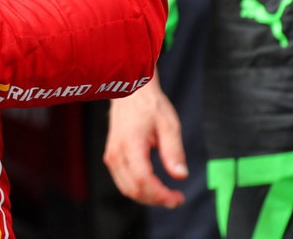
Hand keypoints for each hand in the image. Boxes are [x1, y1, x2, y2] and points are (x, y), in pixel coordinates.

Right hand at [103, 72, 188, 207]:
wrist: (130, 92)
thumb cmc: (150, 106)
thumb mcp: (169, 125)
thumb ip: (174, 151)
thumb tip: (181, 175)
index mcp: (130, 145)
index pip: (143, 180)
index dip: (161, 195)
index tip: (178, 198)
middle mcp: (116, 153)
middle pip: (134, 189)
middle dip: (156, 200)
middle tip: (176, 199)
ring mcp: (111, 156)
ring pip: (127, 189)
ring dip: (147, 197)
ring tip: (167, 194)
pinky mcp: (112, 157)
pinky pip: (123, 182)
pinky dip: (139, 189)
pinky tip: (154, 186)